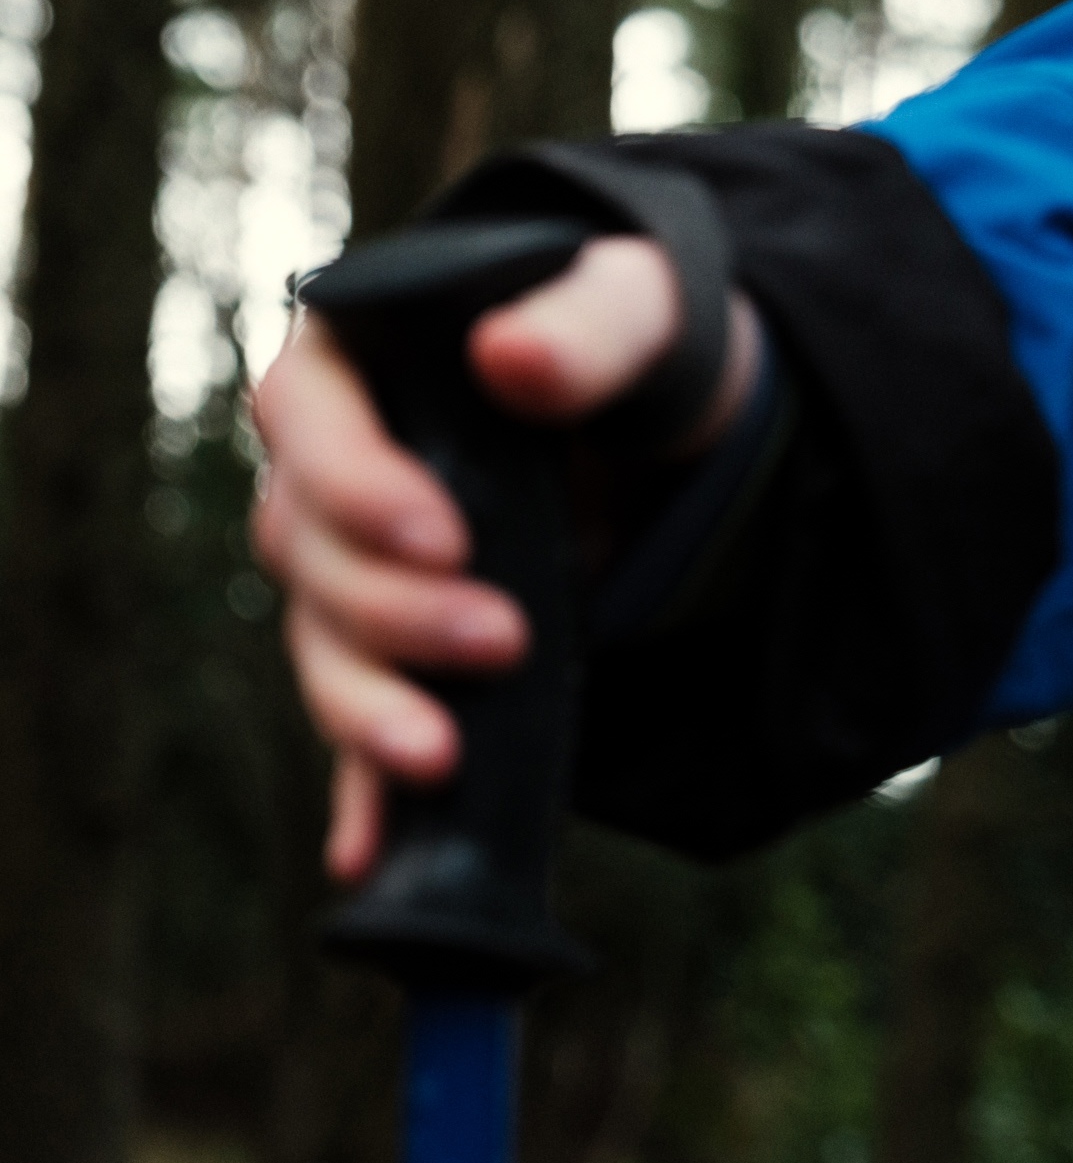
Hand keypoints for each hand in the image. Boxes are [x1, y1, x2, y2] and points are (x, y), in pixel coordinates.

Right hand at [249, 235, 758, 880]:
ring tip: (445, 755)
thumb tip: (510, 356)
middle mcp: (329, 469)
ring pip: (325, 645)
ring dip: (373, 707)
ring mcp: (355, 567)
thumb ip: (586, 323)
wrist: (675, 417)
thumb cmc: (641, 334)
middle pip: (310, 551)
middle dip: (395, 610)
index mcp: (358, 361)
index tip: (447, 539)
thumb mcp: (641, 306)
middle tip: (502, 638)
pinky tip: (367, 856)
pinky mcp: (400, 645)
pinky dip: (363, 789)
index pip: (307, 419)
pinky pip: (361, 720)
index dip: (358, 485)